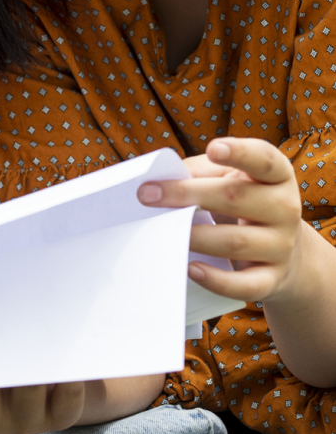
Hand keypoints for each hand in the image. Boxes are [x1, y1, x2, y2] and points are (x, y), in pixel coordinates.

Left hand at [137, 138, 304, 304]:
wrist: (284, 250)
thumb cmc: (242, 201)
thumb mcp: (227, 176)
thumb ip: (199, 171)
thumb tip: (160, 180)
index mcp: (276, 175)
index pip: (265, 159)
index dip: (240, 153)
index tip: (213, 148)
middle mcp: (285, 208)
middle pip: (236, 198)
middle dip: (187, 195)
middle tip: (147, 194)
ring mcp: (281, 246)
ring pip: (235, 242)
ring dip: (194, 236)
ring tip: (162, 230)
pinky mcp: (273, 279)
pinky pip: (246, 285)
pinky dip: (217, 280)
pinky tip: (191, 268)